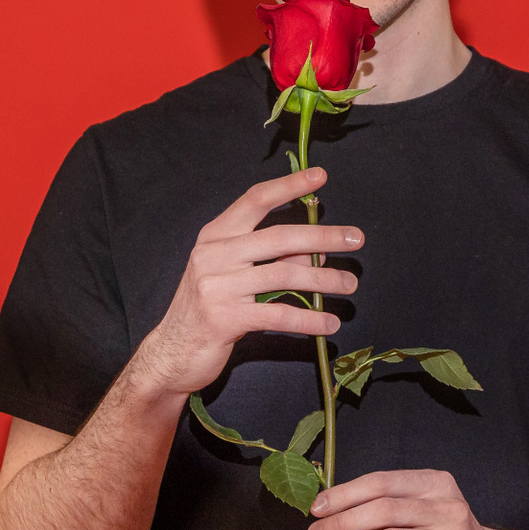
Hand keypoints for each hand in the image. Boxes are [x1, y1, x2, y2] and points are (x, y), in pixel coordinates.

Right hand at [129, 166, 359, 396]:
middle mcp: (214, 254)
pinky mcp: (225, 318)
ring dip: (324, 280)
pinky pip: (278, 314)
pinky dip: (309, 318)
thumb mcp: (233, 275)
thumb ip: (270, 258)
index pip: (255, 200)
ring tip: (349, 285)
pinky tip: (329, 323)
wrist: (172, 352)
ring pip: (284, 274)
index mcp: (215, 235)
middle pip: (279, 237)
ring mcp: (218, 285)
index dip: (288, 186)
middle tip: (356, 239)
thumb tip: (317, 249)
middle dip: (323, 235)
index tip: (319, 176)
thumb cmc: (207, 308)